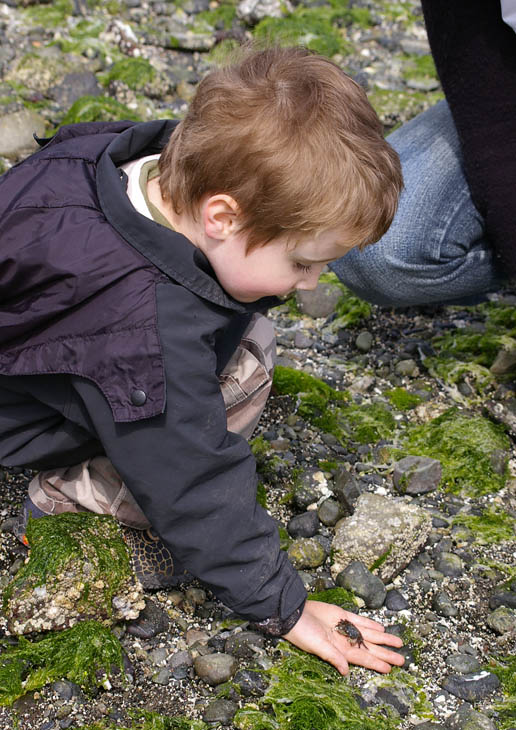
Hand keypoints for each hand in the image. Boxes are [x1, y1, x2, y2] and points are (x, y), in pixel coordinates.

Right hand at [283, 600, 404, 674]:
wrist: (294, 612)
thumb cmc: (302, 633)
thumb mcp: (316, 646)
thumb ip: (332, 657)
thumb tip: (345, 671)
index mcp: (340, 650)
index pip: (363, 659)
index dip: (377, 663)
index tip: (391, 668)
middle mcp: (345, 640)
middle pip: (370, 648)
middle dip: (386, 653)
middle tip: (402, 659)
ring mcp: (345, 627)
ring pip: (369, 634)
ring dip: (383, 638)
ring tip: (398, 642)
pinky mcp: (341, 614)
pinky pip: (360, 620)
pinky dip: (371, 624)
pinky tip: (381, 628)